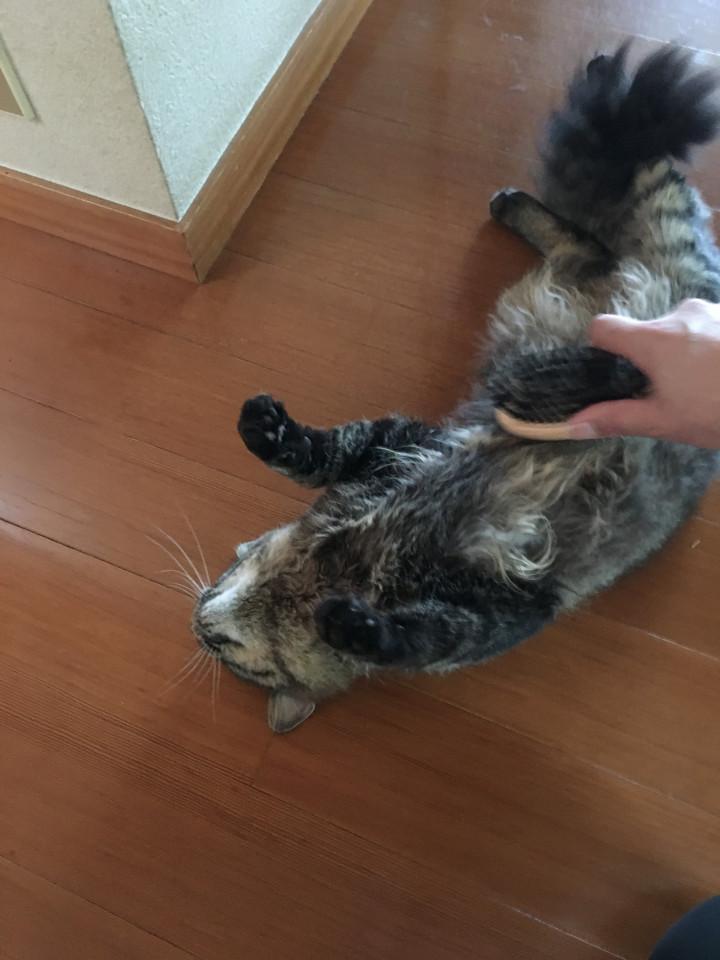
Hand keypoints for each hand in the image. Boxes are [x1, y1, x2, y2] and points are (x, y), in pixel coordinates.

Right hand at [504, 299, 719, 448]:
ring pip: (679, 329)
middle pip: (644, 331)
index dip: (598, 349)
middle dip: (650, 359)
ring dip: (683, 353)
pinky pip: (707, 327)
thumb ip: (616, 418)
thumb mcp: (666, 421)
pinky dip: (708, 347)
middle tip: (668, 393)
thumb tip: (568, 426)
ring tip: (702, 387)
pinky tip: (719, 374)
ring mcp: (711, 309)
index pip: (603, 328)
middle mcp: (680, 313)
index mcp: (654, 340)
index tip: (609, 373)